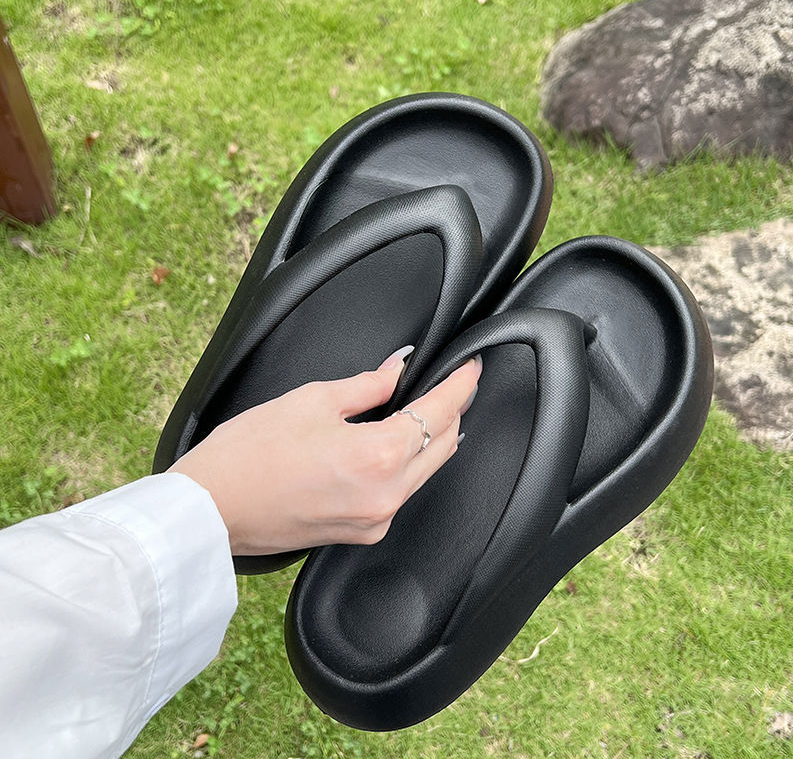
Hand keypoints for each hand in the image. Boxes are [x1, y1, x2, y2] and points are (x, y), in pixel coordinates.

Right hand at [167, 347, 480, 554]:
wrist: (213, 510)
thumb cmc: (249, 454)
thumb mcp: (311, 401)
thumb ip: (367, 386)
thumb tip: (397, 371)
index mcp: (379, 456)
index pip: (440, 412)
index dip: (461, 384)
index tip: (470, 368)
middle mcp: (387, 495)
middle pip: (444, 444)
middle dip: (453, 409)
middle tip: (452, 381)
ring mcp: (377, 520)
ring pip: (426, 470)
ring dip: (433, 437)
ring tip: (426, 407)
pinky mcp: (361, 533)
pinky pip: (402, 492)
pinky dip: (408, 464)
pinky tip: (394, 444)